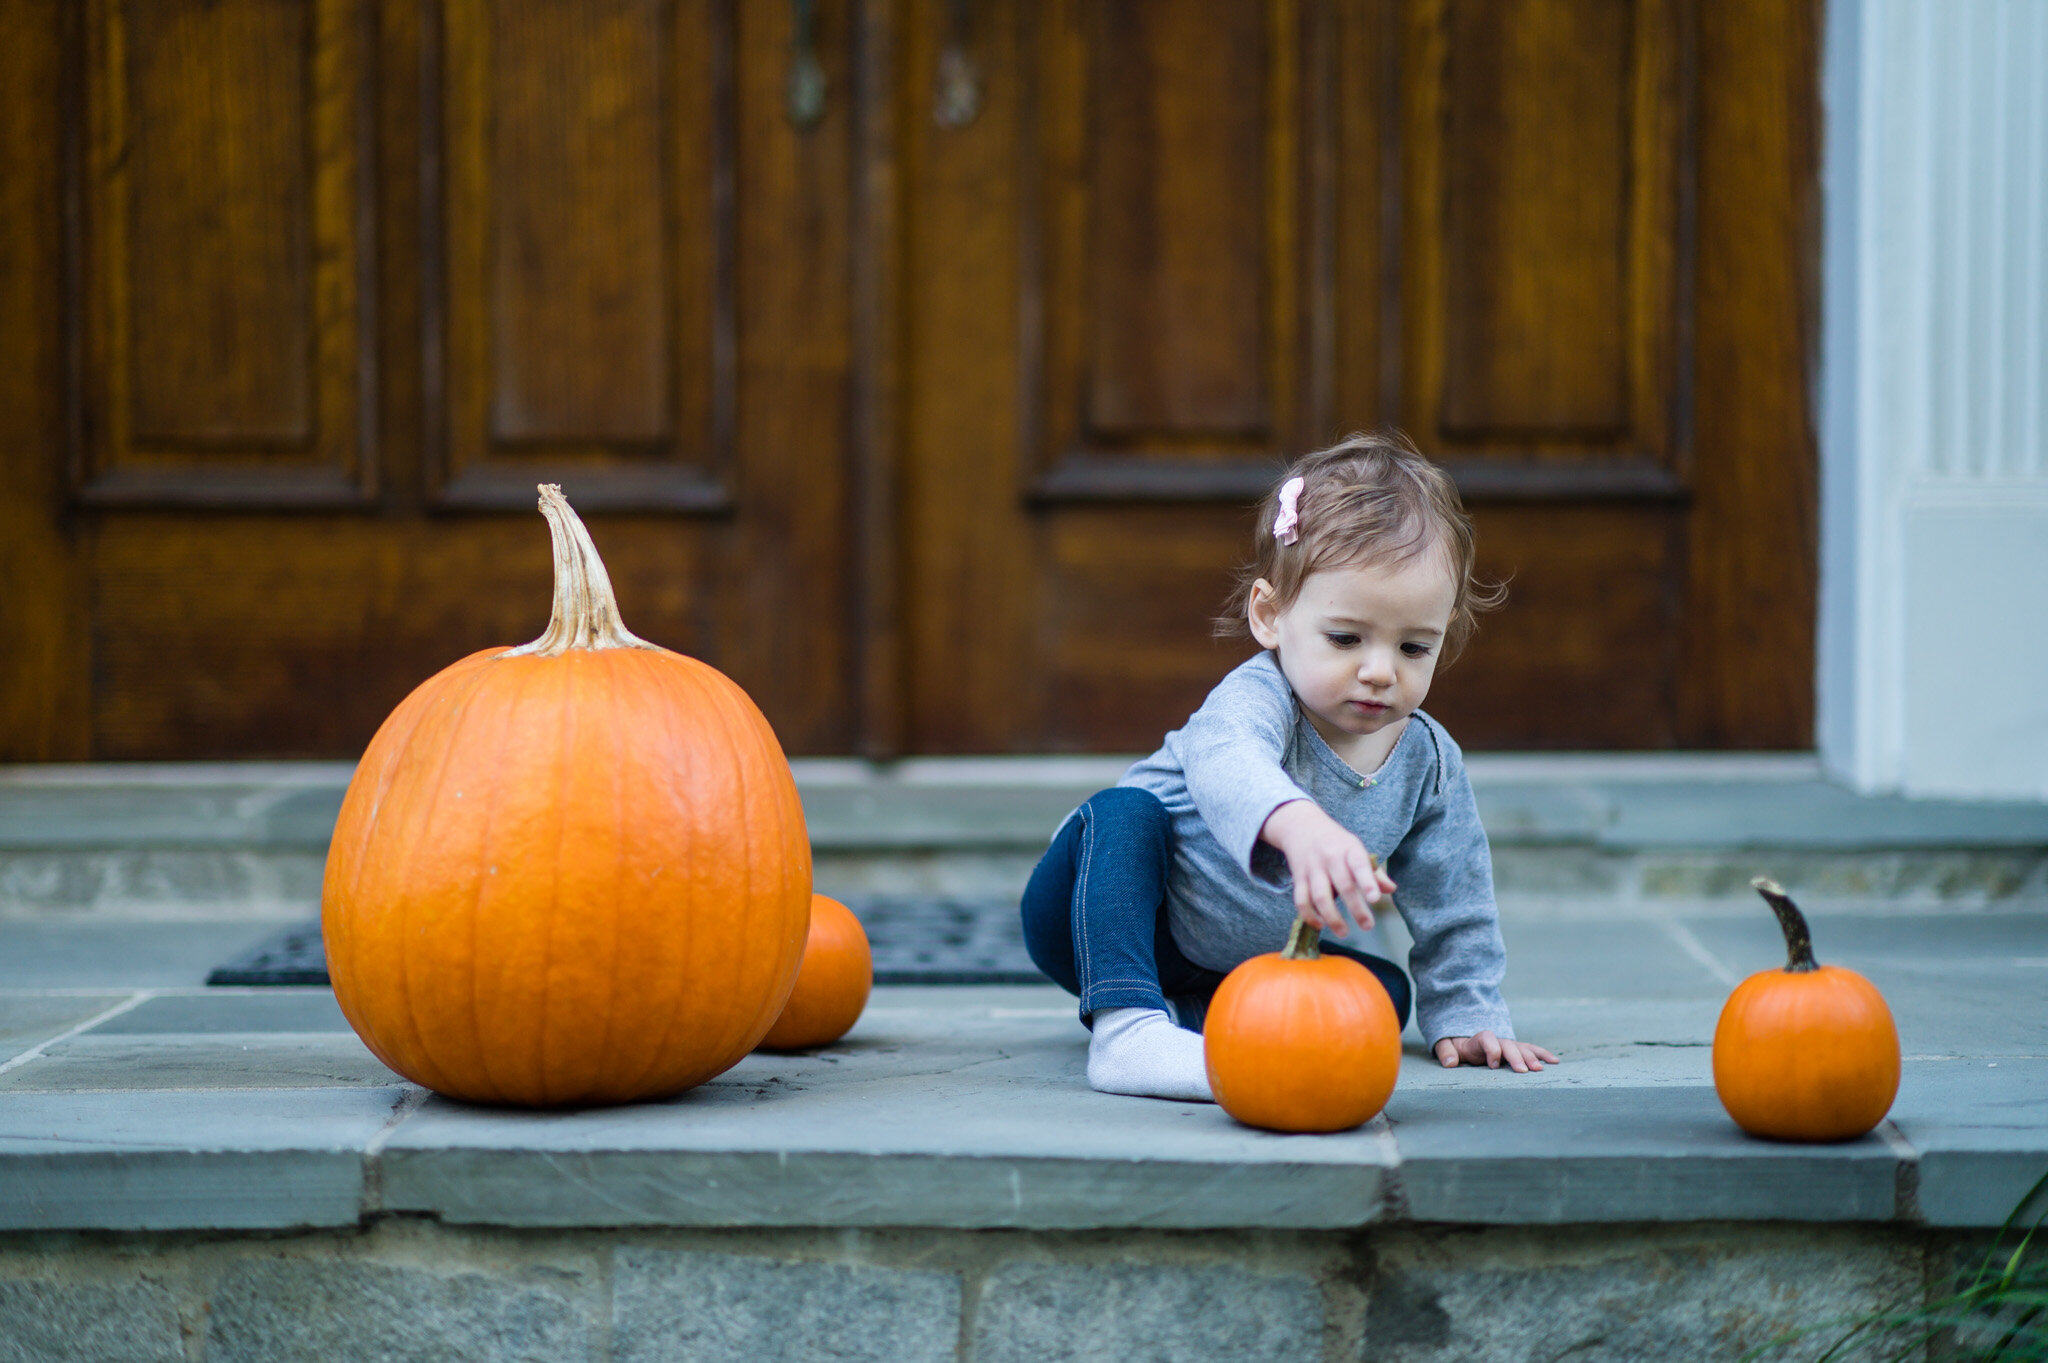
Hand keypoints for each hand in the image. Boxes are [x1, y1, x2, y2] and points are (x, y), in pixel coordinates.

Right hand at [1258, 799, 1396, 935]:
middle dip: (1356, 908)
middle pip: (1343, 886)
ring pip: (1320, 896)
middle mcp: (1330, 858)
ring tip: (1343, 932)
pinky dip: (1308, 915)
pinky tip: (1319, 925)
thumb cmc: (1336, 842)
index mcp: (1349, 849)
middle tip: (1368, 926)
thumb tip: (1391, 889)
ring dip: (1332, 917)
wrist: (1301, 826)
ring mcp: (1312, 869)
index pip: (1360, 865)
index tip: (1375, 900)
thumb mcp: (1356, 849)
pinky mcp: (1298, 878)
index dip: (1367, 882)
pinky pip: (1301, 900)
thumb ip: (1373, 871)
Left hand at [1433, 1032, 1558, 1072]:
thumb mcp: (1447, 1046)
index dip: (1492, 1051)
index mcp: (1479, 1039)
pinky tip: (1555, 1062)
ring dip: (1532, 1058)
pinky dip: (1543, 1055)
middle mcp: (1497, 1040)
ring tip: (1540, 1070)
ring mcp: (1509, 1044)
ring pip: (1522, 1048)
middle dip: (1517, 1057)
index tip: (1493, 1065)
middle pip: (1508, 1045)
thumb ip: (1446, 1052)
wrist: (1467, 1039)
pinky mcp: (1517, 1050)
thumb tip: (1449, 1062)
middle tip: (1525, 1071)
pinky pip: (1531, 1050)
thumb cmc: (1458, 1047)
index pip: (1487, 1039)